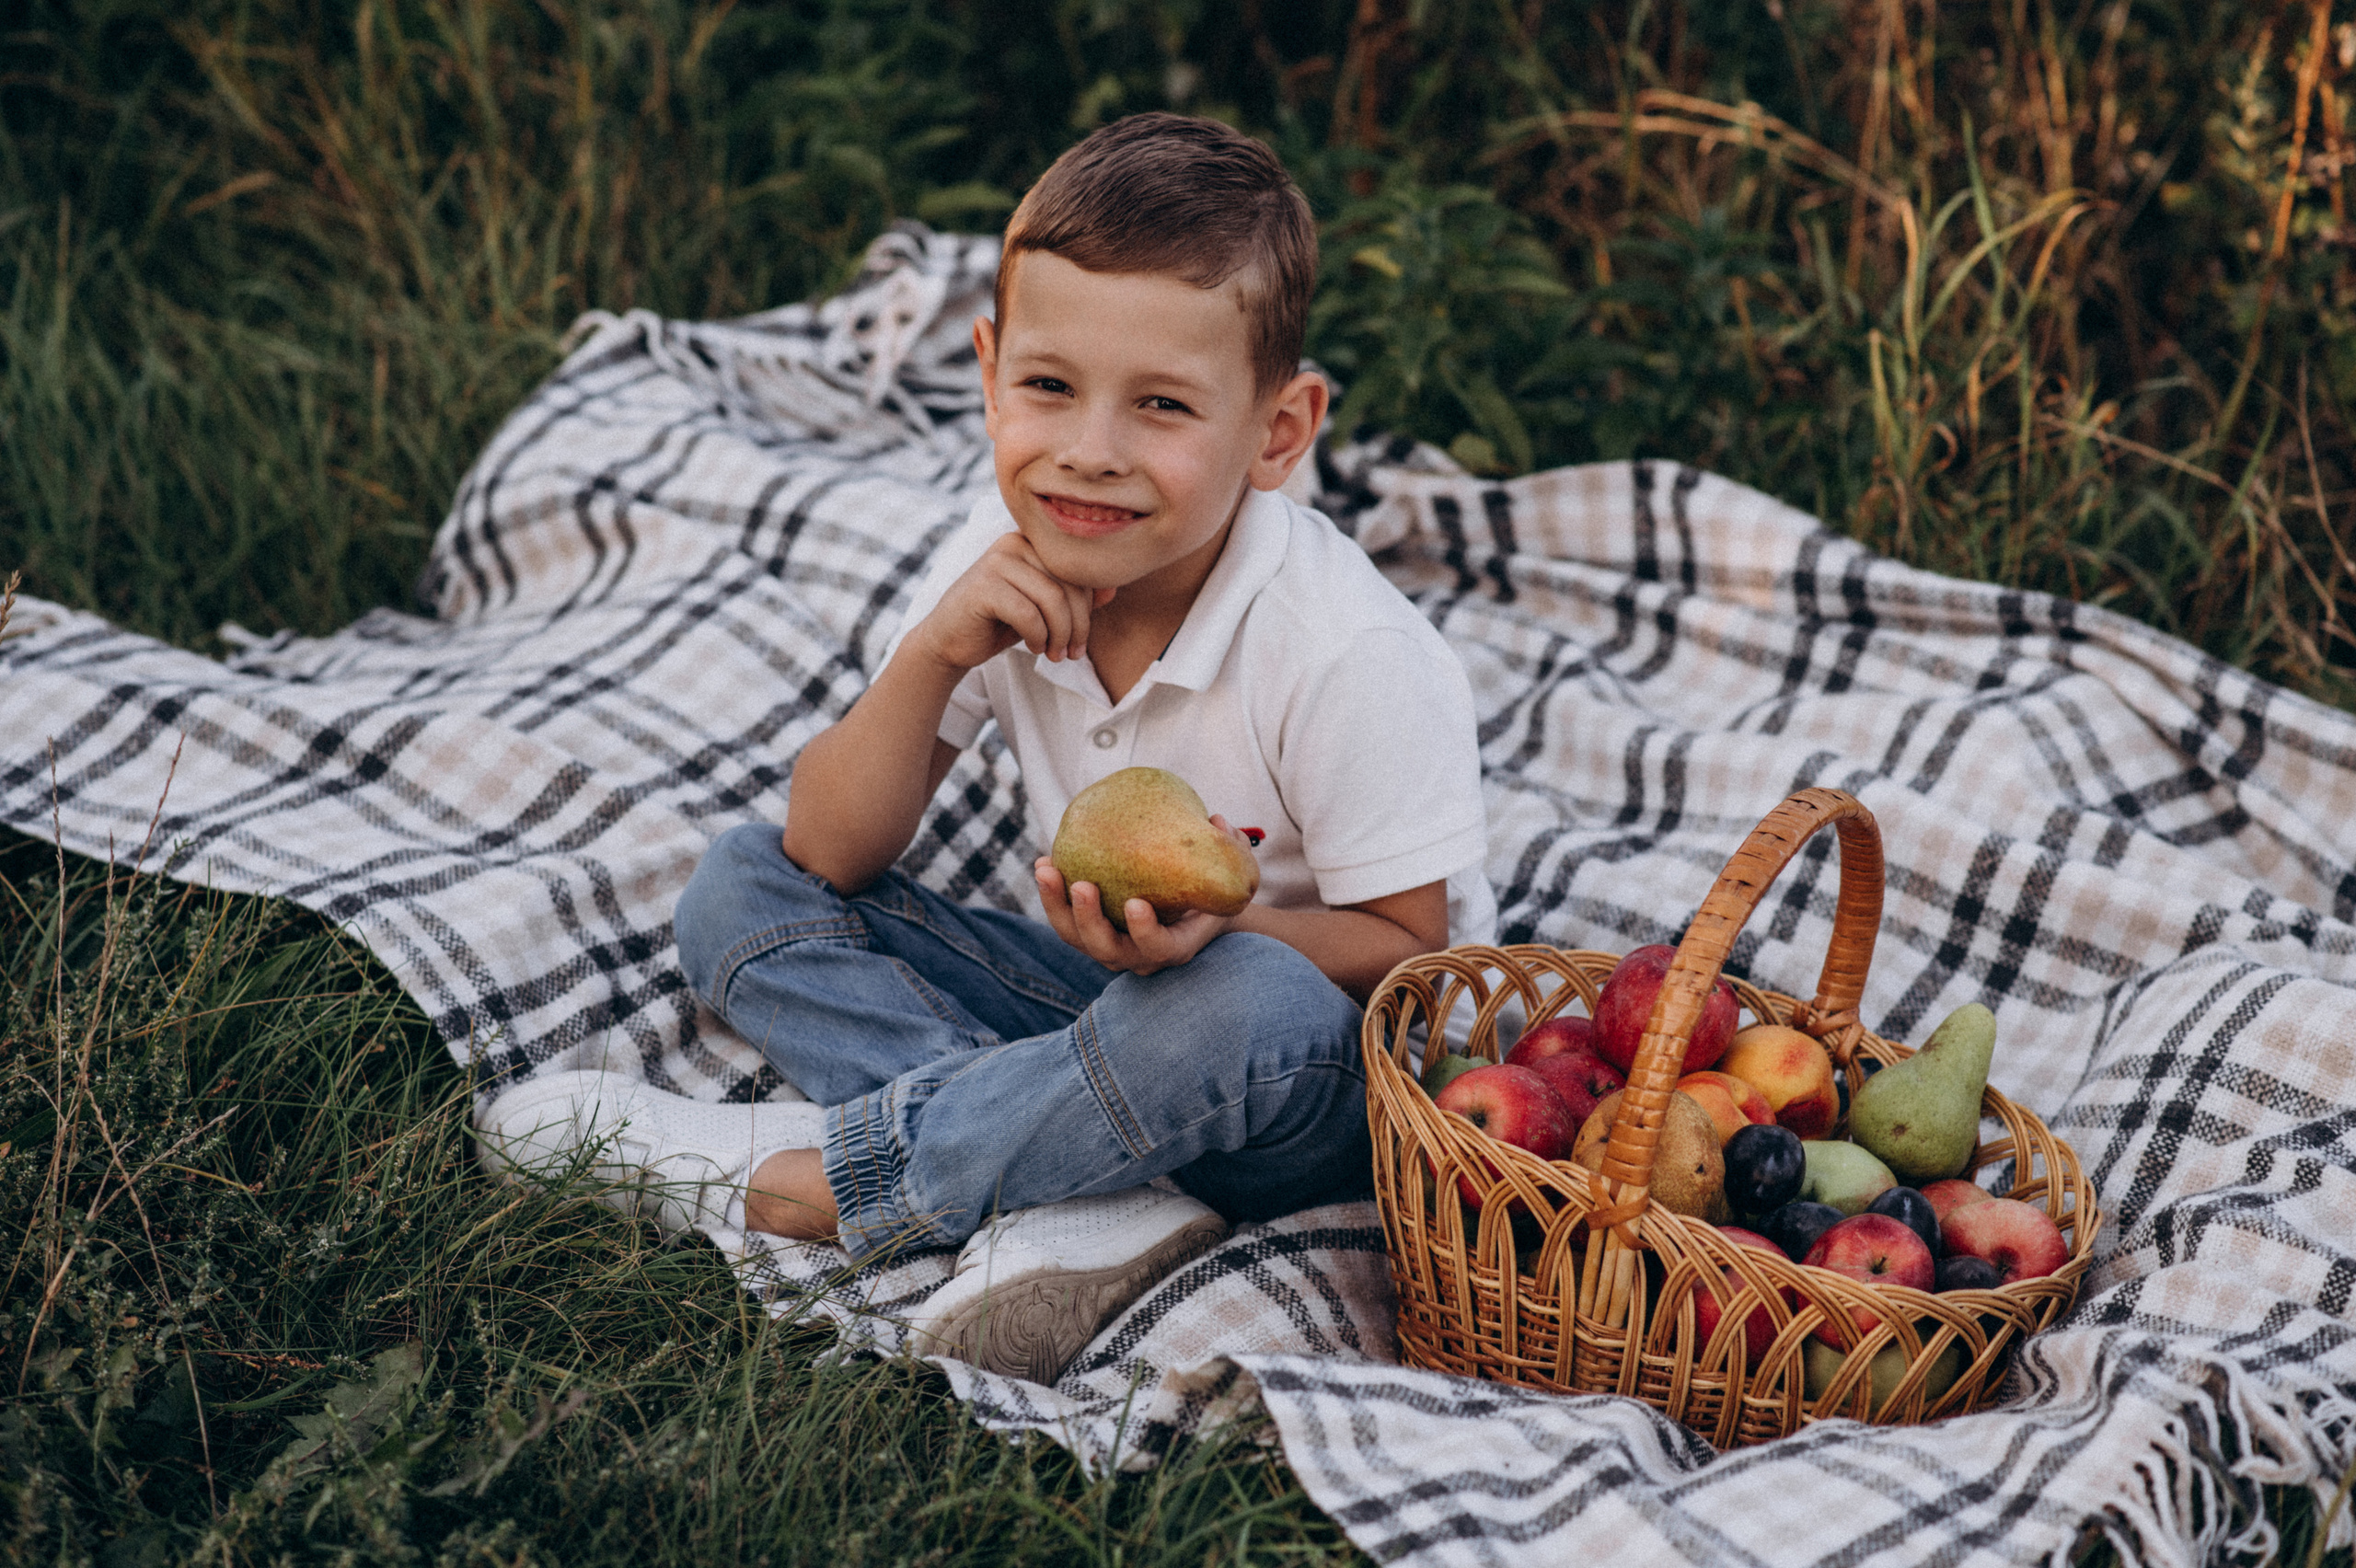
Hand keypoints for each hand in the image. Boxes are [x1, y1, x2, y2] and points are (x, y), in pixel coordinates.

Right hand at [918, 532, 1116, 672]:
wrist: (948, 640)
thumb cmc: (999, 623)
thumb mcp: (1042, 610)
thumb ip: (1073, 598)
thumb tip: (1112, 589)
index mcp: (1031, 542)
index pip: (1077, 570)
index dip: (1088, 608)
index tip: (1081, 641)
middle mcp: (1014, 543)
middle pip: (1068, 584)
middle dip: (1077, 626)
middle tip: (1071, 653)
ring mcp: (996, 561)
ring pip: (1052, 599)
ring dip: (1060, 634)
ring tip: (1054, 653)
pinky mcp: (983, 585)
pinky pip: (1028, 613)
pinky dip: (1038, 636)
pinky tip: (1034, 647)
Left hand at [1034, 857, 1232, 974]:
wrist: (1193, 911)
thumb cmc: (1215, 889)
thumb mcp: (1235, 873)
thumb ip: (1233, 849)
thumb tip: (1216, 822)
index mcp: (1176, 947)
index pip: (1157, 949)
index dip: (1145, 932)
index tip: (1135, 904)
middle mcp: (1139, 956)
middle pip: (1106, 950)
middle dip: (1088, 920)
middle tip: (1080, 885)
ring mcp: (1112, 948)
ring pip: (1077, 938)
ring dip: (1057, 906)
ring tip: (1046, 868)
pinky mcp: (1092, 935)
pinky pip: (1067, 921)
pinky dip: (1052, 896)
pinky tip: (1045, 863)